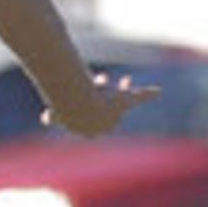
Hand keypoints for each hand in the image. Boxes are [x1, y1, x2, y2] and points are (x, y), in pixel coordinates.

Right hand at [42, 71, 160, 138]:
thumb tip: (160, 91)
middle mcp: (86, 128)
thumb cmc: (104, 101)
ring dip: (78, 99)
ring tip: (81, 85)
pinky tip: (47, 113)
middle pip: (93, 110)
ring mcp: (70, 124)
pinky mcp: (55, 118)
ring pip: (73, 113)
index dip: (119, 95)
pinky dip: (50, 116)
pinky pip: (51, 118)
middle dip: (100, 93)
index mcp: (103, 126)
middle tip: (102, 78)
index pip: (113, 112)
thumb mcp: (127, 97)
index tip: (122, 81)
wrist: (80, 103)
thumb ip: (144, 96)